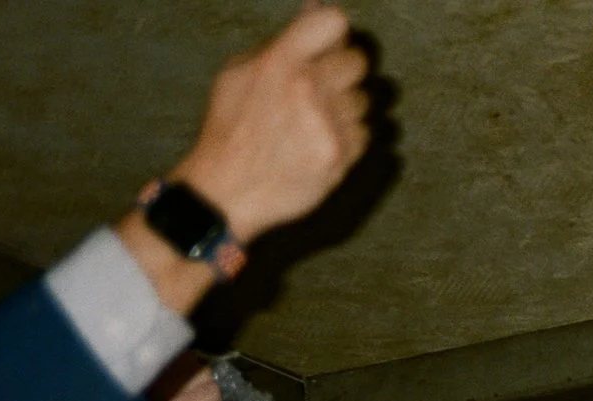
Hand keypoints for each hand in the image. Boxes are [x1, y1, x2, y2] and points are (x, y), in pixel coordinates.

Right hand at [137, 355, 222, 400]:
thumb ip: (168, 388)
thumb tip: (192, 369)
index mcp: (146, 383)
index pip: (175, 355)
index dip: (189, 364)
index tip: (191, 379)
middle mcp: (158, 384)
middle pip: (192, 362)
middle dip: (201, 381)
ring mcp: (176, 394)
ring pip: (207, 378)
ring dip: (210, 396)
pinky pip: (214, 394)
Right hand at [174, 4, 371, 242]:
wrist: (228, 189)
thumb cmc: (233, 127)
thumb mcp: (241, 73)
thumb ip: (283, 43)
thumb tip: (317, 8)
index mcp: (279, 61)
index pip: (333, 22)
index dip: (335, 31)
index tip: (329, 42)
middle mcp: (307, 88)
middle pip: (358, 60)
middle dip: (344, 70)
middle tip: (324, 85)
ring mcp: (327, 123)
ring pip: (363, 100)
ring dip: (346, 107)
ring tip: (314, 121)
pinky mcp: (341, 154)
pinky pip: (364, 133)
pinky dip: (348, 137)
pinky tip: (319, 143)